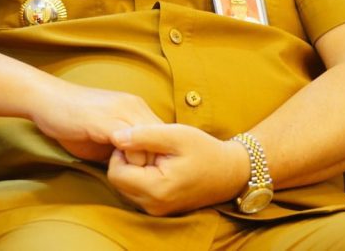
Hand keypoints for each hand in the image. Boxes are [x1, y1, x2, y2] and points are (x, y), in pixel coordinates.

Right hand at [28, 82, 162, 162]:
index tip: (142, 173)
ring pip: (149, 144)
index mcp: (135, 108)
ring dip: (139, 164)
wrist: (46, 100)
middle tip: (135, 178)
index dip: (155, 158)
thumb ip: (122, 145)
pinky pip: (131, 144)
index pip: (163, 137)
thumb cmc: (72, 120)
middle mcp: (134, 106)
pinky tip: (112, 166)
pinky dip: (126, 159)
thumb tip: (138, 169)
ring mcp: (122, 111)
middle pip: (162, 142)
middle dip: (151, 164)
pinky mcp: (107, 120)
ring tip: (122, 173)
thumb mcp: (104, 132)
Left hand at [107, 124, 249, 215]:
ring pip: (125, 188)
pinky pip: (136, 193)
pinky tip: (157, 164)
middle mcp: (154, 205)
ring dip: (133, 170)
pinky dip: (140, 177)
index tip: (139, 139)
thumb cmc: (204, 150)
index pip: (116, 172)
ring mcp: (157, 210)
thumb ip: (143, 135)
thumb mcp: (175, 135)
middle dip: (126, 161)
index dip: (121, 152)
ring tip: (154, 155)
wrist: (229, 173)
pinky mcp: (159, 209)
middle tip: (147, 146)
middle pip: (118, 182)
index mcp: (157, 189)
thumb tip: (115, 136)